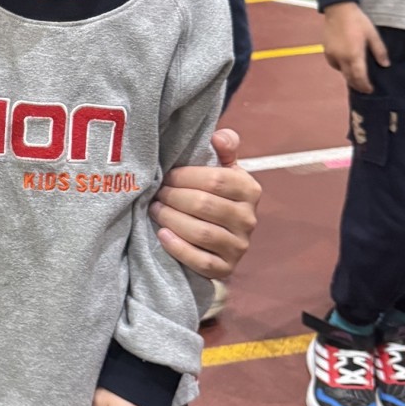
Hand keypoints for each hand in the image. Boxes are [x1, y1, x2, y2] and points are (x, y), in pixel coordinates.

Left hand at [152, 128, 260, 280]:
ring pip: (202, 232)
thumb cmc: (214, 195)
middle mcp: (249, 219)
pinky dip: (178, 248)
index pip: (216, 180)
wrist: (218, 239)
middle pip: (205, 205)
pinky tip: (162, 235)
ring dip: (172, 219)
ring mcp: (239, 246)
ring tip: (155, 210)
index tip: (166, 176)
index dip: (186, 177)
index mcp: (250, 190)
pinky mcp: (226, 269)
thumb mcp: (222, 170)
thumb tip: (219, 136)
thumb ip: (224, 149)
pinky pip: (201, 261)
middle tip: (156, 193)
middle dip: (173, 197)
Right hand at [322, 1, 387, 94]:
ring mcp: (332, 55)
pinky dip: (341, 67)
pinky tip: (346, 64)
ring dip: (349, 76)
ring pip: (341, 72)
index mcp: (354, 55)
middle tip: (364, 88)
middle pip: (349, 78)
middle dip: (357, 84)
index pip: (360, 77)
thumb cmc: (357, 21)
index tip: (370, 90)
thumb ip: (379, 51)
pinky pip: (334, 64)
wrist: (338, 10)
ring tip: (356, 77)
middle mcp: (341, 58)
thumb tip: (385, 65)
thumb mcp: (372, 34)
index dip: (365, 86)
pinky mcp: (326, 51)